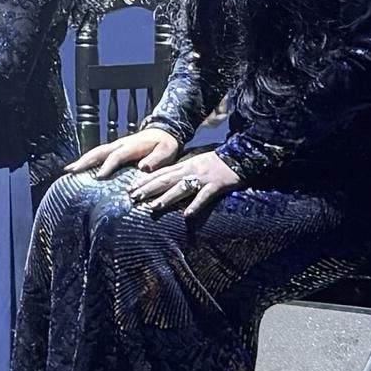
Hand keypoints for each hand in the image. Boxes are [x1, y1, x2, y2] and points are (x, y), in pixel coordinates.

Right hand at [73, 122, 180, 178]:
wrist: (164, 131)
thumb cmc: (166, 144)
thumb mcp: (167, 151)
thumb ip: (156, 160)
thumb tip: (143, 168)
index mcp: (132, 146)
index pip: (117, 156)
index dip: (108, 166)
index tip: (99, 177)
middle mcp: (120, 144)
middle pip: (99, 151)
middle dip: (85, 161)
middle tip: (72, 171)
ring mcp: (116, 145)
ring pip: (96, 151)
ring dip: (82, 160)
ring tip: (69, 170)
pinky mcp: (115, 148)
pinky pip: (99, 153)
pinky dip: (87, 160)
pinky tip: (78, 168)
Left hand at [128, 149, 242, 220]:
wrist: (239, 155)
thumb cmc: (216, 162)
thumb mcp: (196, 163)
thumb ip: (182, 172)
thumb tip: (167, 184)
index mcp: (185, 164)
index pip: (160, 173)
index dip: (145, 181)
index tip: (130, 188)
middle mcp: (190, 170)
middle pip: (166, 180)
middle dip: (148, 188)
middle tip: (133, 197)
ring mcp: (203, 177)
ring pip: (181, 188)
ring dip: (167, 198)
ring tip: (153, 206)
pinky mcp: (216, 185)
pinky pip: (204, 196)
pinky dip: (195, 205)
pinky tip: (187, 215)